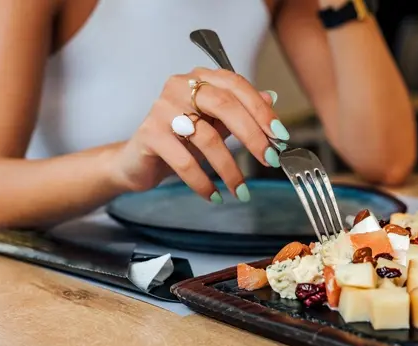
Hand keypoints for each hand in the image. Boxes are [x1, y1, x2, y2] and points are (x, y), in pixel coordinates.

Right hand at [110, 68, 287, 202]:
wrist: (137, 161)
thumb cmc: (179, 140)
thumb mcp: (214, 123)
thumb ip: (240, 110)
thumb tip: (273, 98)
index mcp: (199, 78)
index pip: (237, 86)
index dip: (262, 111)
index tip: (280, 136)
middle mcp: (179, 86)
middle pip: (225, 106)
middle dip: (253, 136)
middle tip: (270, 160)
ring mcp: (162, 108)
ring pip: (207, 138)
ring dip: (229, 169)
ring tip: (241, 190)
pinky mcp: (149, 134)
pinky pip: (184, 161)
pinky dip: (203, 182)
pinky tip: (214, 195)